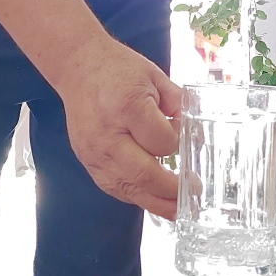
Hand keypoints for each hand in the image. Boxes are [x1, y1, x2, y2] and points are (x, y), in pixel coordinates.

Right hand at [58, 36, 181, 219]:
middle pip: (143, 174)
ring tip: (179, 209)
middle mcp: (108, 134)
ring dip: (156, 203)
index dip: (178, 146)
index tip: (187, 142)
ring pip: (127, 188)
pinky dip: (136, 196)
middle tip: (194, 195)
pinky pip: (114, 187)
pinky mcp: (87, 160)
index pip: (162, 142)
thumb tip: (198, 134)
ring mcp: (94, 151)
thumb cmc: (120, 69)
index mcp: (129, 107)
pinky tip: (153, 199)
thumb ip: (178, 105)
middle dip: (171, 190)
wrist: (78, 66)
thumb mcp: (156, 77)